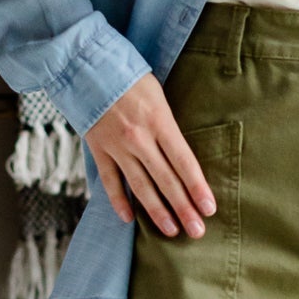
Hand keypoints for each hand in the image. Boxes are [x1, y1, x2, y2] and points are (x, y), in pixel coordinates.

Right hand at [84, 76, 217, 237]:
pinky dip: (119, 201)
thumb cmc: (131, 78)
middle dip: (183, 208)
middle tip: (197, 231)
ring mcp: (117, 146)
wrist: (88, 67)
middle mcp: (140, 138)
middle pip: (166, 180)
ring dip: (157, 212)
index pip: (184, 162)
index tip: (209, 209)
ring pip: (141, 186)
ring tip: (171, 231)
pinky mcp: (98, 150)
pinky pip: (111, 181)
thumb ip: (169, 127)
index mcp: (160, 121)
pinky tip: (129, 220)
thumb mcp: (159, 96)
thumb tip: (184, 159)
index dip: (198, 187)